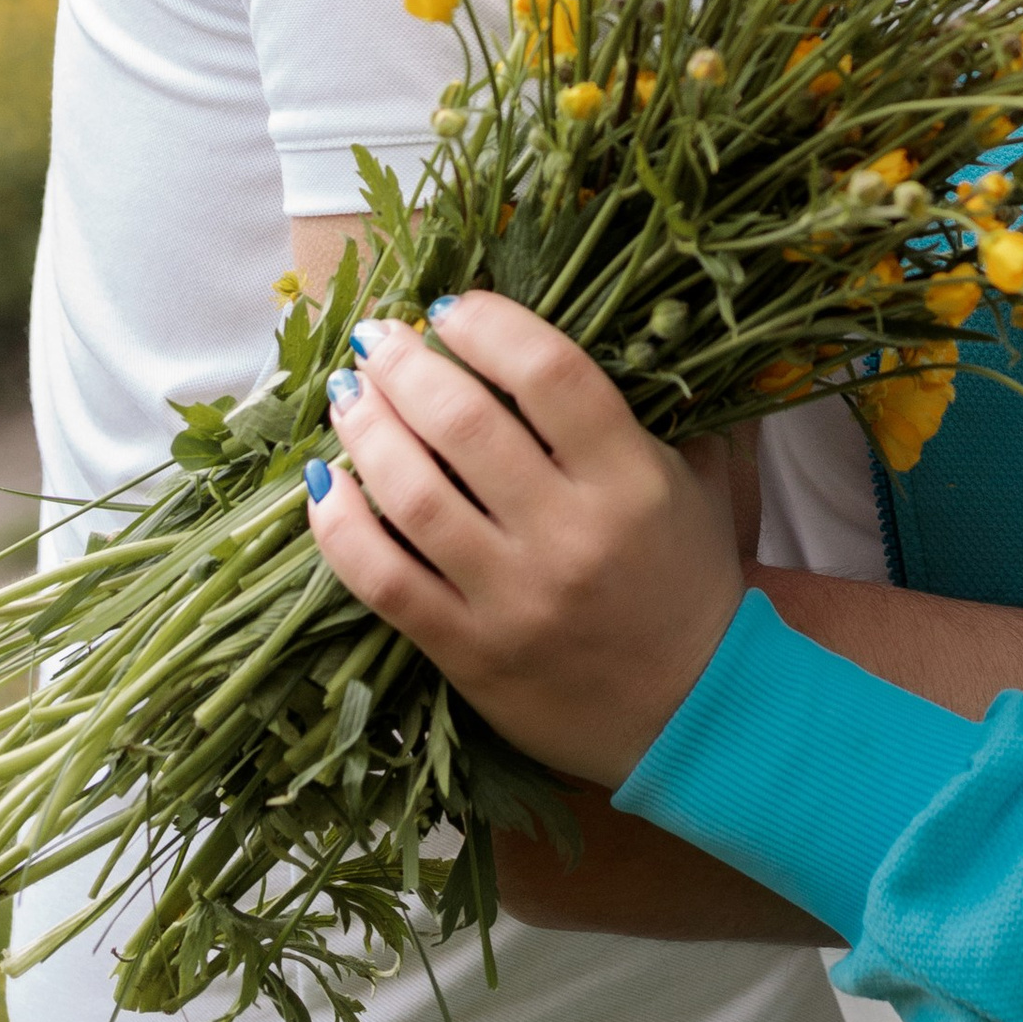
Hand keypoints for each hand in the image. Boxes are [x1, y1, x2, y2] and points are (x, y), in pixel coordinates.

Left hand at [306, 297, 747, 788]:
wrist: (695, 714)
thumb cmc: (689, 581)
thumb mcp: (698, 483)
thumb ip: (654, 407)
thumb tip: (596, 325)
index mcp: (632, 482)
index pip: (549, 374)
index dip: (489, 326)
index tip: (450, 307)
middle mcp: (569, 535)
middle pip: (464, 424)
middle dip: (406, 365)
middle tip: (378, 339)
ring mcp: (512, 598)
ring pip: (412, 495)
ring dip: (365, 431)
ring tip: (348, 396)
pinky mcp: (467, 653)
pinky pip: (383, 580)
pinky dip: (340, 527)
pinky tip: (325, 486)